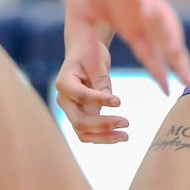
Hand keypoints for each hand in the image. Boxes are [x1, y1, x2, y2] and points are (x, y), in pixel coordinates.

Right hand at [56, 17, 130, 143]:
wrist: (84, 52)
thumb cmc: (90, 52)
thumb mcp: (96, 61)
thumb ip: (101, 82)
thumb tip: (111, 103)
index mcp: (64, 83)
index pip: (81, 96)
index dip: (99, 100)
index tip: (119, 101)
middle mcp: (64, 100)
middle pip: (80, 121)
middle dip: (103, 124)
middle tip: (126, 122)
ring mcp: (71, 110)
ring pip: (83, 132)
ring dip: (104, 137)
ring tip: (125, 136)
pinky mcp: (81, 116)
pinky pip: (89, 133)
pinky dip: (104, 136)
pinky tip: (120, 135)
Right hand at [58, 0, 189, 93]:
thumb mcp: (81, 27)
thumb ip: (89, 51)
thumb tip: (97, 81)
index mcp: (130, 26)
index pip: (151, 54)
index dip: (159, 72)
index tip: (168, 92)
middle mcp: (140, 14)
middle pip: (165, 41)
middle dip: (178, 61)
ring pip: (162, 17)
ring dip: (170, 34)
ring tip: (177, 53)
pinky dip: (149, 4)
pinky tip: (152, 16)